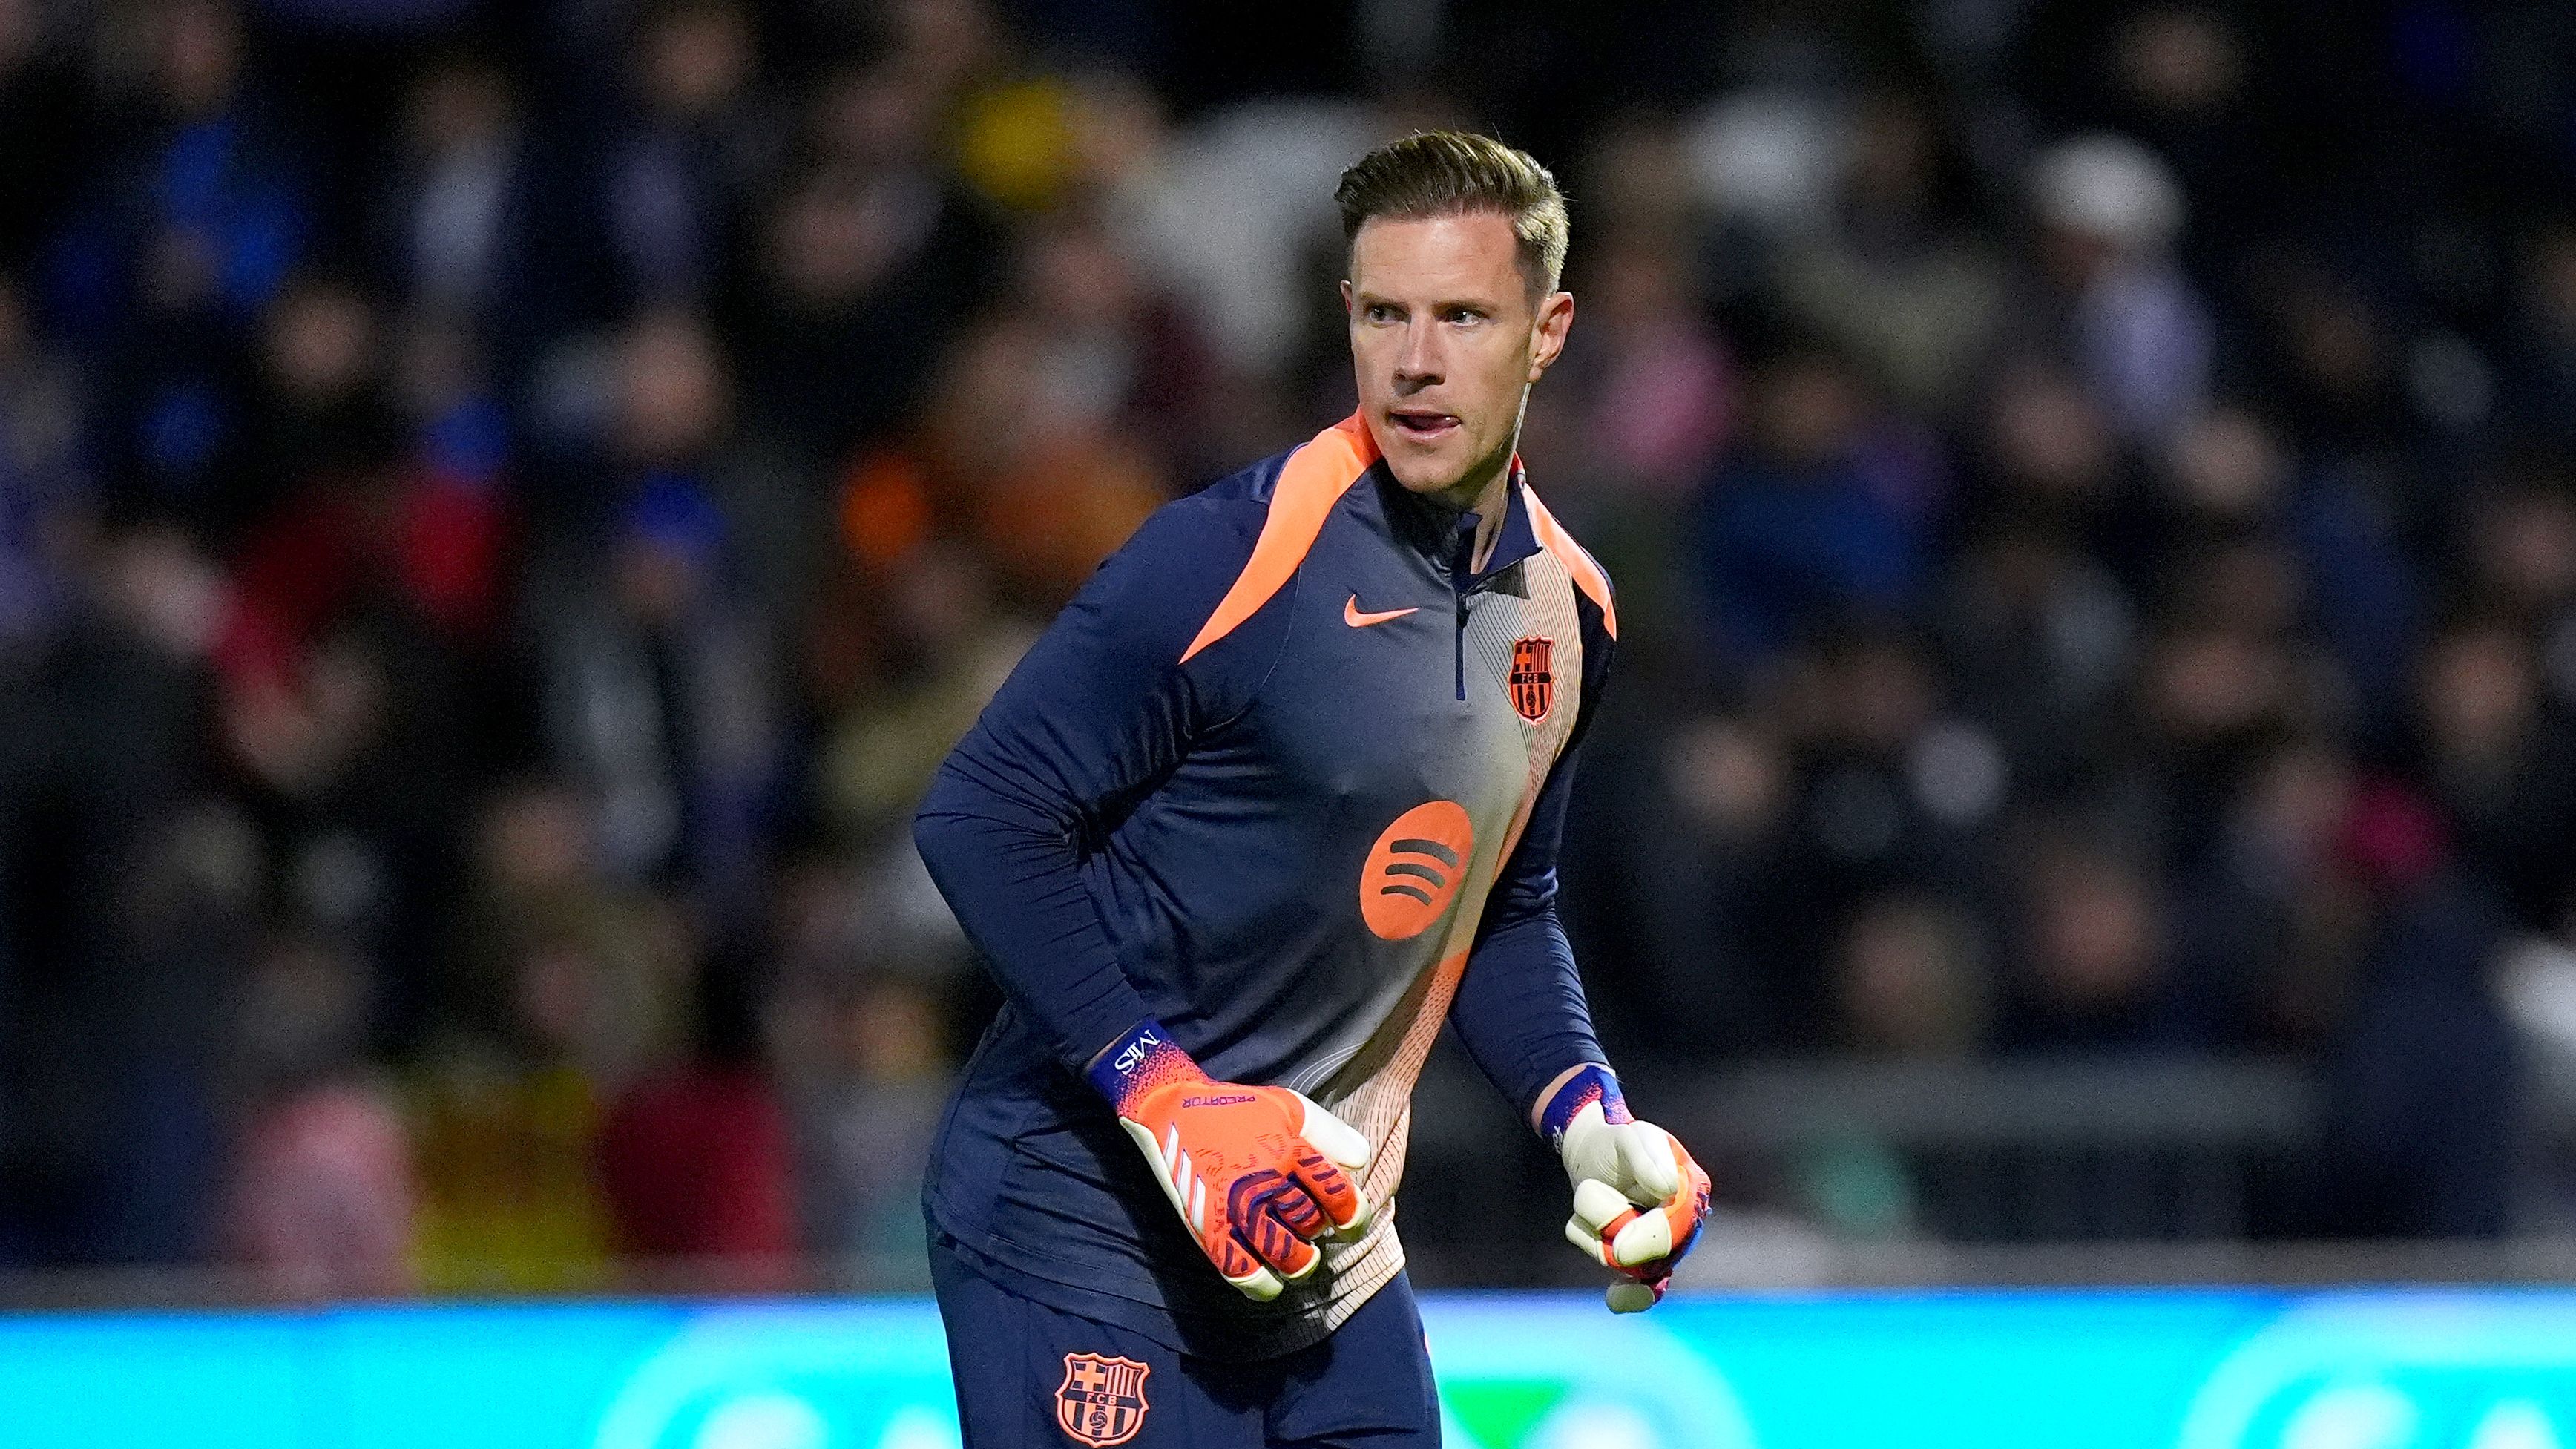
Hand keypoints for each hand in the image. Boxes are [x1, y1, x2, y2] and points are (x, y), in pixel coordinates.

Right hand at [1092, 1021, 1372, 1299]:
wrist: (1172, 1110)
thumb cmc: (1237, 1109)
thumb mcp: (1289, 1106)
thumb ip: (1331, 1132)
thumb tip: (1362, 1163)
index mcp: (1290, 1149)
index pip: (1339, 1196)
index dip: (1354, 1216)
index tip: (1349, 1222)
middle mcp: (1266, 1181)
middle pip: (1313, 1225)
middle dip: (1318, 1230)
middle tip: (1309, 1224)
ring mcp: (1236, 1208)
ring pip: (1287, 1256)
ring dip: (1299, 1261)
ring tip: (1297, 1254)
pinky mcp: (1210, 1229)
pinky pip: (1244, 1273)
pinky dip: (1263, 1285)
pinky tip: (1269, 1279)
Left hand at [1542, 1066, 1710, 1311]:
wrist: (1592, 1155)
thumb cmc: (1616, 1143)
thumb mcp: (1633, 1137)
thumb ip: (1650, 1157)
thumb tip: (1670, 1189)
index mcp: (1692, 1192)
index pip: (1678, 1227)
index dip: (1651, 1242)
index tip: (1621, 1251)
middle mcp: (1683, 1224)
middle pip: (1654, 1257)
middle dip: (1612, 1227)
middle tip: (1589, 1190)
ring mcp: (1661, 1247)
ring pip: (1625, 1263)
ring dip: (1593, 1229)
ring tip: (1591, 1194)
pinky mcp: (1639, 1262)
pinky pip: (1630, 1288)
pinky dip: (1622, 1291)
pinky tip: (1614, 1297)